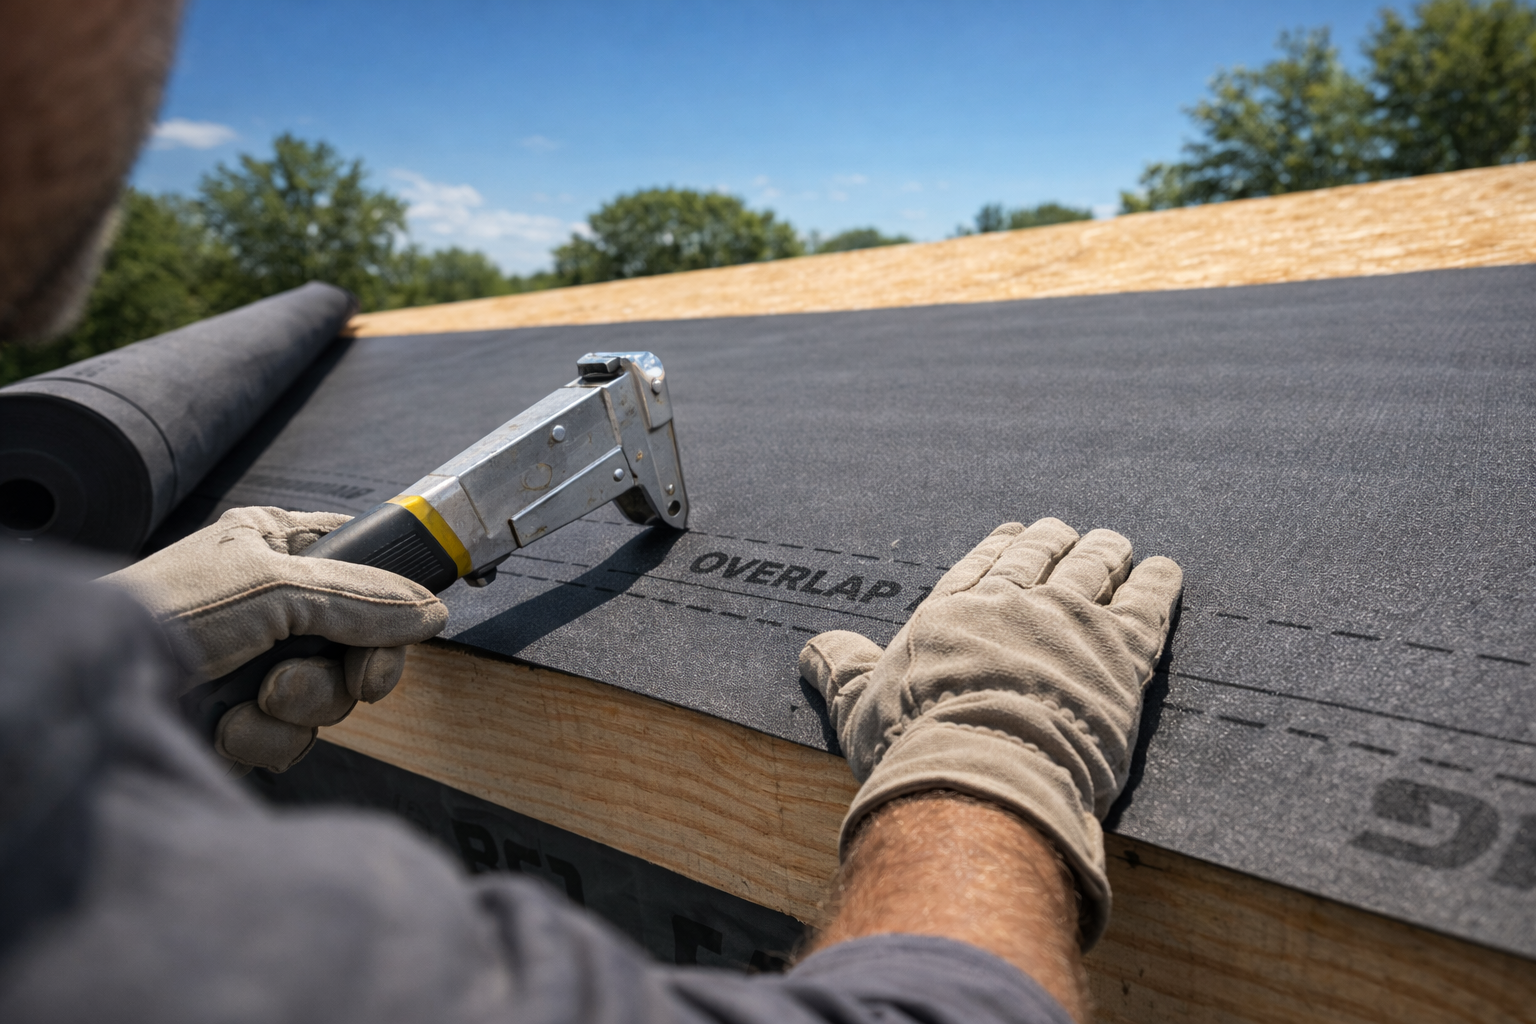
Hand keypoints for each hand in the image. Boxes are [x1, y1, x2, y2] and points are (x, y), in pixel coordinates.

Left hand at [103, 507, 448, 772]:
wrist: (97, 693)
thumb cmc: (164, 613)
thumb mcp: (274, 588)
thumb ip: (360, 598)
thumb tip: (433, 611)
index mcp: (278, 547)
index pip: (365, 565)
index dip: (391, 600)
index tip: (404, 628)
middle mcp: (274, 604)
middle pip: (363, 643)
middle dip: (344, 670)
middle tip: (343, 677)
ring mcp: (260, 663)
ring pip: (332, 697)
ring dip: (300, 707)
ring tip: (256, 697)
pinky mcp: (243, 718)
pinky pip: (294, 738)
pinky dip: (265, 738)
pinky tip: (227, 724)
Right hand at [799, 518, 1181, 946]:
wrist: (981, 768)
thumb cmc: (912, 744)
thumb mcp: (858, 704)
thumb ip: (841, 668)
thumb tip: (813, 647)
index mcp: (951, 611)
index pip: (980, 566)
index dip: (1000, 548)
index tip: (1015, 534)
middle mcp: (1011, 602)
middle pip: (1039, 556)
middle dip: (1055, 541)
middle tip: (1068, 532)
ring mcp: (1069, 620)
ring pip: (1093, 568)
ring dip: (1106, 551)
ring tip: (1116, 544)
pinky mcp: (1121, 651)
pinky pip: (1147, 604)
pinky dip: (1158, 583)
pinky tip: (1165, 570)